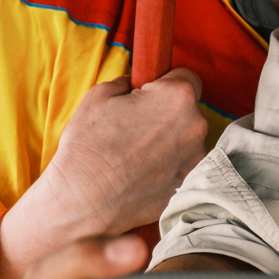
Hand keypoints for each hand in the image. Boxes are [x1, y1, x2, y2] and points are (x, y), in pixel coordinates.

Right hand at [1, 70, 209, 274]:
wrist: (82, 200)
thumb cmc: (88, 146)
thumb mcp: (99, 96)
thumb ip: (128, 83)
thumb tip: (135, 84)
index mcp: (177, 98)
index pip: (186, 77)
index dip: (166, 83)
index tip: (151, 94)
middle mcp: (196, 127)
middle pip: (188, 110)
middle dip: (167, 113)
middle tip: (136, 126)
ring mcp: (195, 159)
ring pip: (186, 139)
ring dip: (170, 141)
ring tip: (137, 154)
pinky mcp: (189, 184)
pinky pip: (183, 166)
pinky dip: (168, 166)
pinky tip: (143, 171)